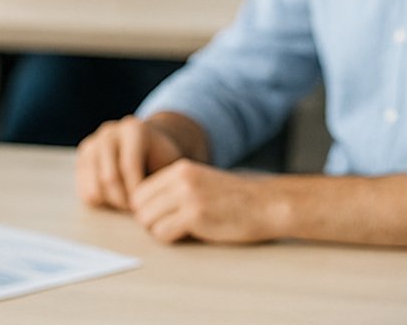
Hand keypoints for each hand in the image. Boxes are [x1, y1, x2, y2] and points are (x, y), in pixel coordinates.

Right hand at [75, 115, 188, 210]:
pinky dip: (100, 202)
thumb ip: (167, 178)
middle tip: (138, 211)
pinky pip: (85, 191)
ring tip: (129, 204)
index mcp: (134, 129)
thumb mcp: (171, 164)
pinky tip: (116, 199)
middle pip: (108, 178)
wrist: (150, 147)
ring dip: (112, 203)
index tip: (148, 205)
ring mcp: (93, 143)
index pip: (128, 166)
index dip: (137, 191)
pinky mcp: (82, 158)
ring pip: (95, 187)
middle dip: (124, 200)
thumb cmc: (163, 160)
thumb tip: (158, 202)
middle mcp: (110, 132)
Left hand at [129, 159, 285, 244]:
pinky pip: (163, 234)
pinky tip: (191, 233)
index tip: (162, 216)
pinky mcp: (195, 215)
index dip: (146, 208)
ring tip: (182, 229)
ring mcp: (187, 196)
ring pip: (147, 221)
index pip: (141, 191)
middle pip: (139, 206)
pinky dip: (172, 239)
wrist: (266, 204)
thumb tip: (144, 208)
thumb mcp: (202, 180)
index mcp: (181, 168)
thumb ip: (175, 187)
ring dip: (160, 230)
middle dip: (150, 220)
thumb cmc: (236, 198)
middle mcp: (181, 179)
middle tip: (171, 225)